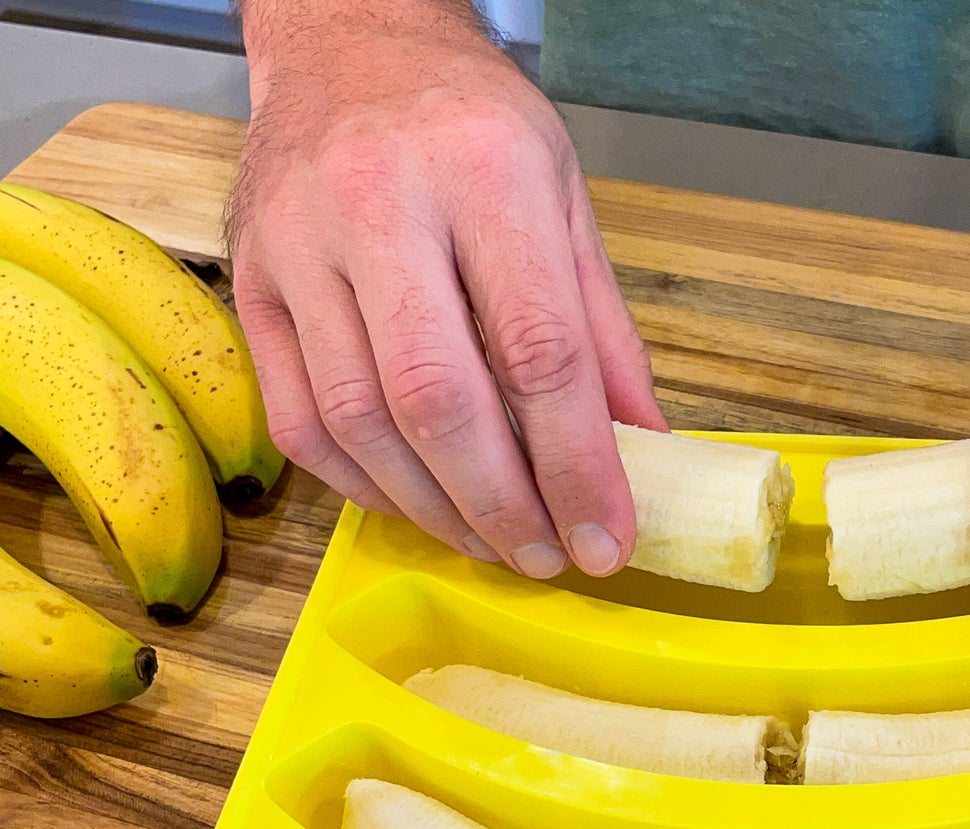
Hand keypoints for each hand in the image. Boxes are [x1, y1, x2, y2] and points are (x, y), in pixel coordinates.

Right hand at [230, 0, 664, 577]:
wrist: (344, 44)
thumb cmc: (469, 125)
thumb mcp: (566, 201)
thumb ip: (603, 332)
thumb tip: (641, 451)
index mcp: (484, 174)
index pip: (538, 350)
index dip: (578, 466)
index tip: (606, 539)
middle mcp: (376, 205)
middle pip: (438, 399)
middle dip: (503, 506)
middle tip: (547, 558)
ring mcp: (297, 247)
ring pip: (362, 423)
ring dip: (436, 511)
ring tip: (494, 544)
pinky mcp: (249, 286)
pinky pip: (302, 423)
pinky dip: (366, 487)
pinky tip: (422, 505)